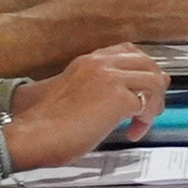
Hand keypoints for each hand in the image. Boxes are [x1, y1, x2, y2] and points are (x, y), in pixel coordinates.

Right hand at [8, 46, 164, 165]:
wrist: (33, 135)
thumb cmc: (46, 125)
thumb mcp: (73, 96)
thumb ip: (97, 92)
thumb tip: (124, 99)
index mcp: (87, 62)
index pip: (127, 51)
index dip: (142, 69)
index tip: (143, 87)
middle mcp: (100, 63)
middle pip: (147, 63)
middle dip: (155, 86)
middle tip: (150, 108)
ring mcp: (109, 78)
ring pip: (154, 80)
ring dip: (154, 104)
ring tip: (141, 122)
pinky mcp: (116, 98)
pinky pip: (147, 104)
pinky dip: (145, 121)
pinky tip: (132, 133)